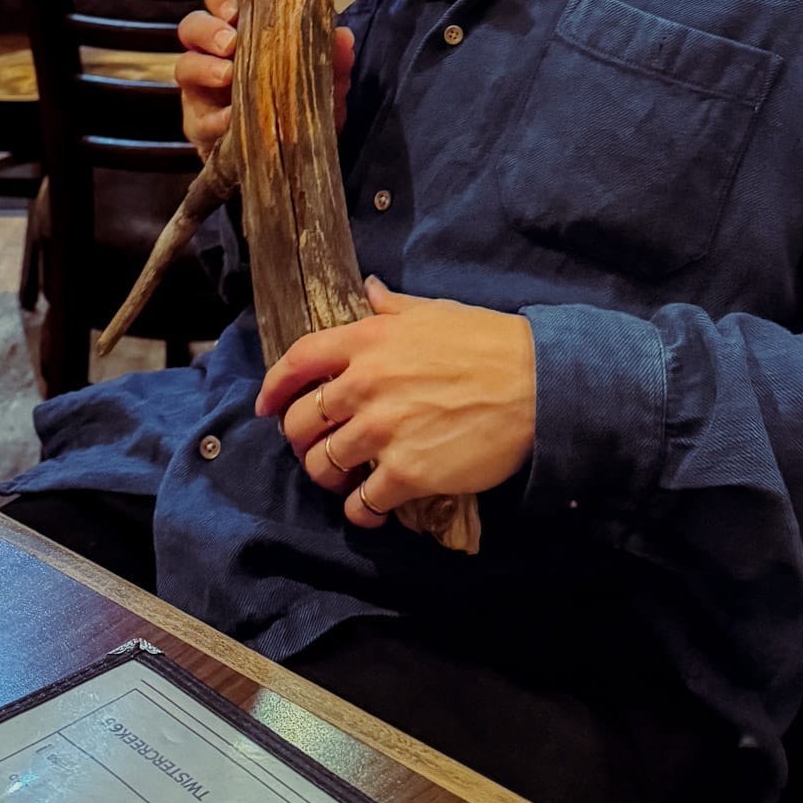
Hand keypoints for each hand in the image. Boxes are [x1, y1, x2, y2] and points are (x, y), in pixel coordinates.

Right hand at [174, 0, 354, 159]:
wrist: (290, 154)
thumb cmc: (299, 100)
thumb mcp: (322, 80)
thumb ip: (333, 59)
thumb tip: (342, 37)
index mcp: (242, 28)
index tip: (237, 10)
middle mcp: (214, 52)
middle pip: (192, 25)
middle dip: (209, 30)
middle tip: (231, 43)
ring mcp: (201, 88)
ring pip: (185, 65)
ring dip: (205, 68)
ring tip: (228, 77)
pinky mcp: (199, 124)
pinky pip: (197, 118)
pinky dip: (216, 117)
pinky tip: (232, 119)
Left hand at [256, 277, 536, 530]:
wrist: (537, 384)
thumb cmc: (490, 342)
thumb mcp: (436, 312)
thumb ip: (393, 307)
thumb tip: (368, 290)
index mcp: (369, 339)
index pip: (298, 361)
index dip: (273, 387)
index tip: (265, 406)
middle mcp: (365, 383)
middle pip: (301, 422)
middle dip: (301, 440)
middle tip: (316, 448)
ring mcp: (383, 431)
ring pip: (324, 465)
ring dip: (327, 477)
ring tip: (343, 480)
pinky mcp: (406, 473)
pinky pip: (361, 503)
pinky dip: (359, 512)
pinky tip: (370, 510)